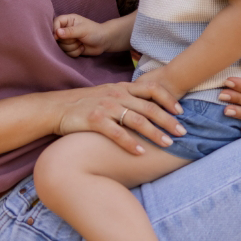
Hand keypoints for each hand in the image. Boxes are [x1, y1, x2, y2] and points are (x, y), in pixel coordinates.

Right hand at [53, 14, 109, 57]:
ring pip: (62, 47)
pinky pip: (66, 53)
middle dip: (68, 41)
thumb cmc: (95, 32)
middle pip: (57, 38)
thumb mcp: (82, 30)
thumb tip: (57, 33)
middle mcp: (66, 29)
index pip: (56, 22)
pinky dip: (75, 52)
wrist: (104, 42)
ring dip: (73, 47)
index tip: (57, 37)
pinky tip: (81, 48)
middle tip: (78, 39)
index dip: (55, 30)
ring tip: (81, 43)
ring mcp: (68, 39)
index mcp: (68, 20)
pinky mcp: (70, 48)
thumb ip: (70, 32)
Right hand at [54, 82, 186, 154]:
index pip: (152, 89)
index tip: (181, 111)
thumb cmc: (85, 103)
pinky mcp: (95, 121)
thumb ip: (127, 97)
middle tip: (183, 132)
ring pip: (137, 120)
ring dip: (155, 133)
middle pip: (149, 107)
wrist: (57, 108)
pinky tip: (141, 153)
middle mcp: (117, 95)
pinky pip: (117, 133)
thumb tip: (148, 106)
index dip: (168, 99)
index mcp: (122, 87)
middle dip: (169, 120)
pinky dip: (131, 144)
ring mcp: (106, 107)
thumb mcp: (107, 94)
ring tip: (168, 144)